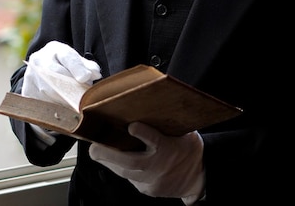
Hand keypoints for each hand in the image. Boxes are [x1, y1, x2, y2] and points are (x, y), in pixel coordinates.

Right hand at [22, 41, 101, 103]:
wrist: (39, 68)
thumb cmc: (62, 64)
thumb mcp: (74, 59)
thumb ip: (87, 66)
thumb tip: (95, 74)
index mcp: (54, 49)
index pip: (67, 57)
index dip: (77, 68)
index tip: (86, 77)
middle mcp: (39, 61)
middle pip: (57, 77)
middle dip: (73, 89)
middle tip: (85, 99)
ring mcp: (30, 77)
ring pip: (51, 93)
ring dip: (67, 101)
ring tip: (78, 105)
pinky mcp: (27, 92)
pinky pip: (43, 104)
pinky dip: (56, 108)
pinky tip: (65, 110)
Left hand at [89, 122, 204, 202]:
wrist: (200, 176)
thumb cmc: (190, 148)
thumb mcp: (185, 131)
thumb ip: (167, 123)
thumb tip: (150, 103)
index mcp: (169, 147)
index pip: (155, 140)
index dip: (143, 133)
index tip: (131, 126)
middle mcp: (159, 166)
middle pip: (131, 162)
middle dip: (109, 154)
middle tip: (94, 147)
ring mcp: (153, 180)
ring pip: (126, 173)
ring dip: (110, 162)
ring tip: (97, 152)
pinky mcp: (149, 190)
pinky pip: (131, 180)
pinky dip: (121, 170)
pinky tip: (114, 162)